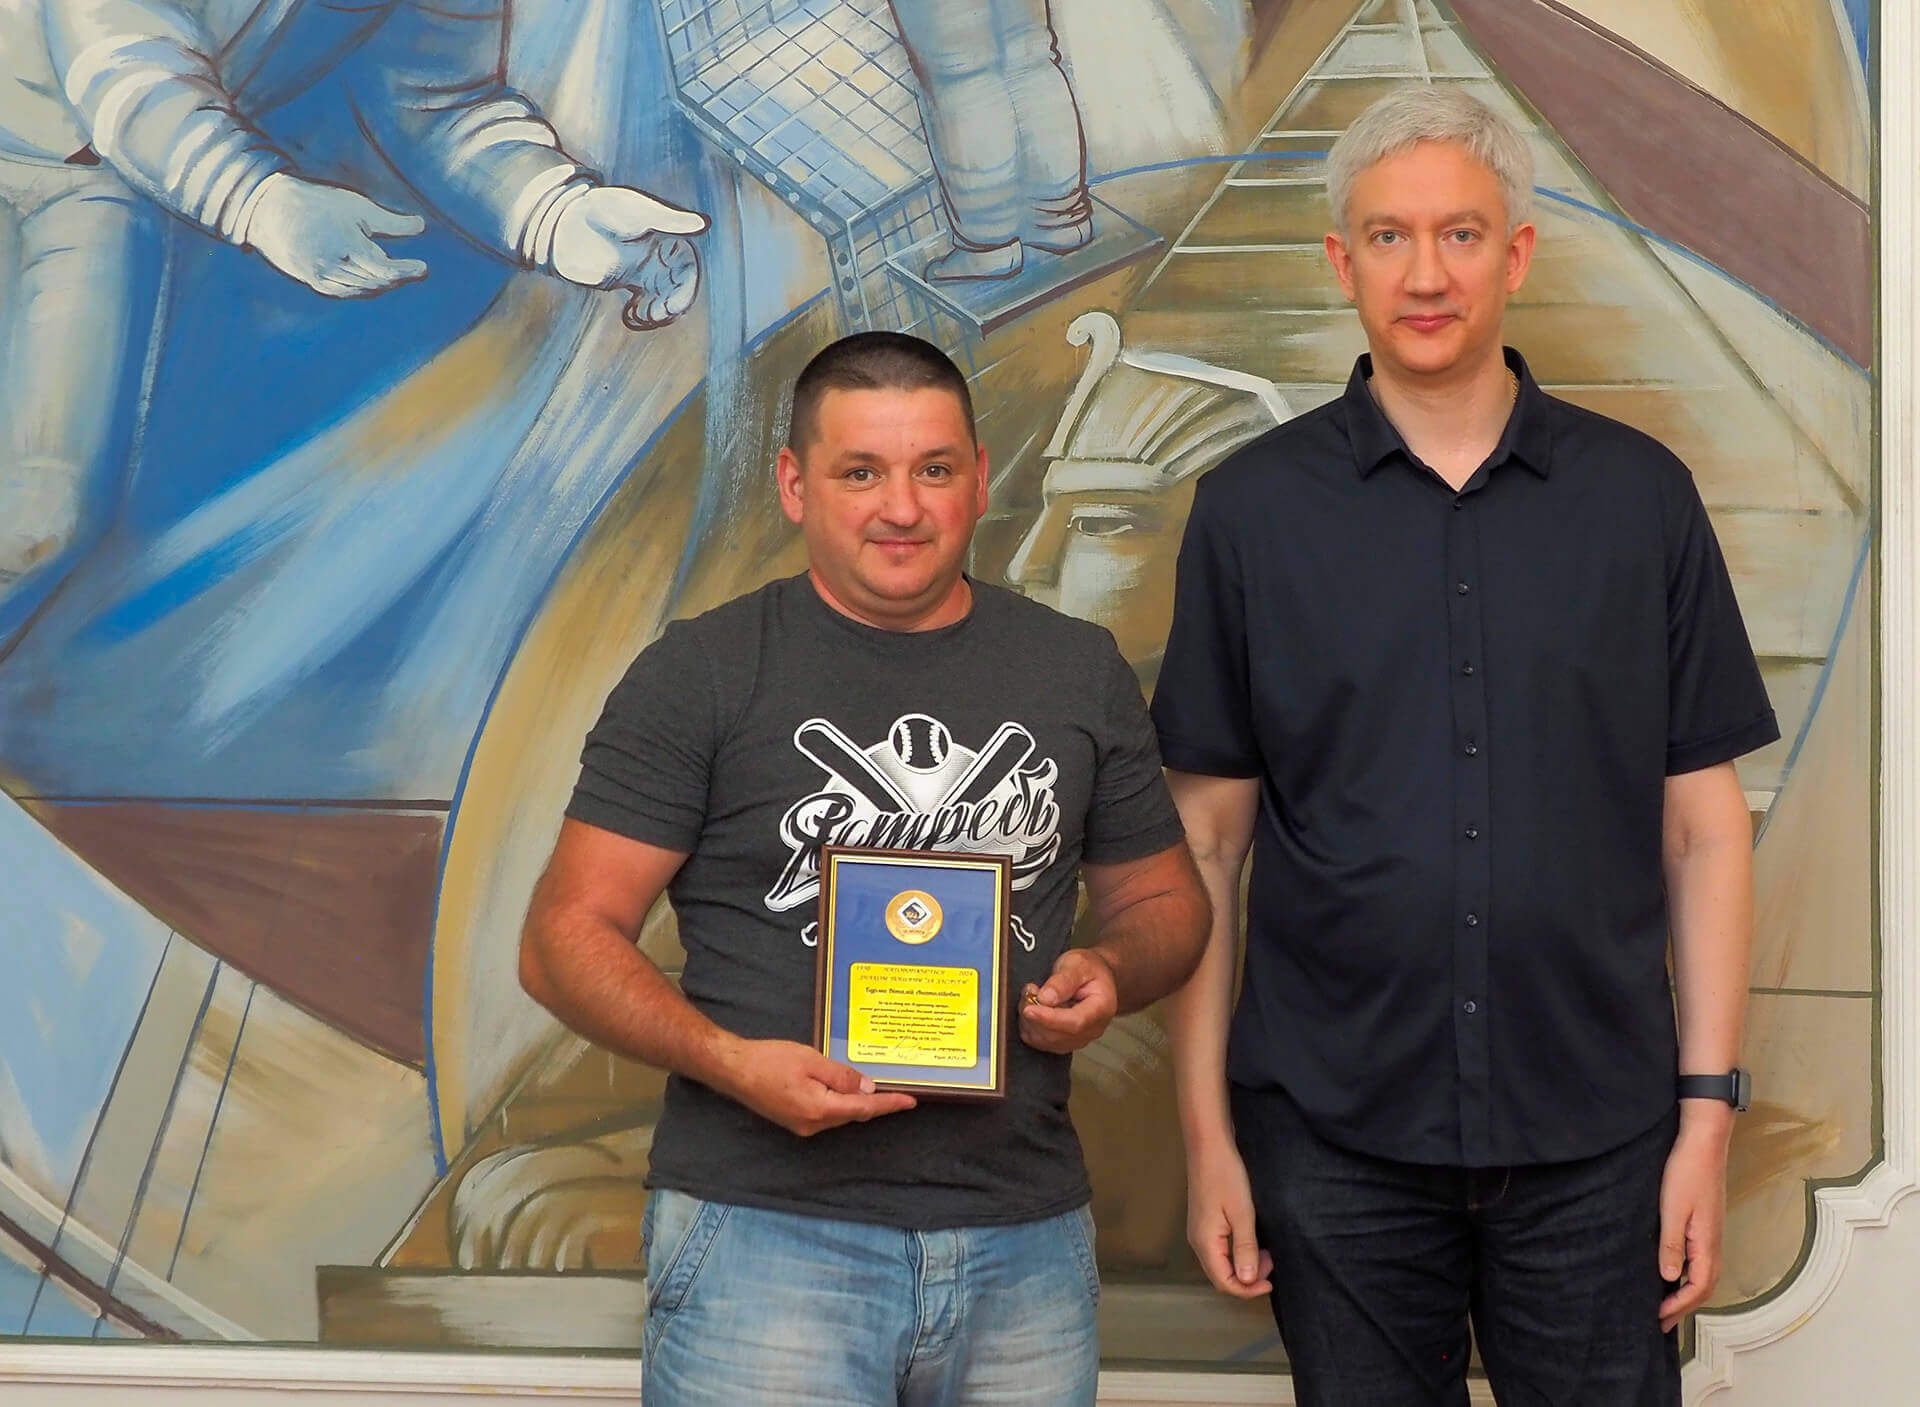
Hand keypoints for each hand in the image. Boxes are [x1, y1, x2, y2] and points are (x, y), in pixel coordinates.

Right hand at [244, 174, 427, 296]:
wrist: (270, 209)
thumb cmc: (317, 203)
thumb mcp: (357, 207)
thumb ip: (390, 222)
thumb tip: (422, 226)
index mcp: (348, 246)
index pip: (386, 269)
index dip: (407, 271)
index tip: (424, 268)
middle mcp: (335, 267)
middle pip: (376, 281)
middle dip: (397, 277)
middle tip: (415, 270)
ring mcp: (322, 278)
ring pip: (362, 288)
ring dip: (381, 284)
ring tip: (397, 275)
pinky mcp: (313, 282)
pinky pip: (345, 292)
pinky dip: (361, 288)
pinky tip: (372, 282)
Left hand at [550, 186, 708, 326]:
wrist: (568, 221)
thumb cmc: (605, 209)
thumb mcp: (641, 213)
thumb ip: (671, 222)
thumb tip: (703, 223)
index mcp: (665, 237)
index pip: (687, 264)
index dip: (687, 282)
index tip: (678, 296)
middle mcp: (655, 254)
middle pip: (677, 284)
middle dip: (674, 301)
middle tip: (663, 312)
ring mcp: (639, 268)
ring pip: (661, 296)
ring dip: (660, 311)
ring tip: (648, 317)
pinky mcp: (622, 280)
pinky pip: (641, 301)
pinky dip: (642, 313)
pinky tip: (632, 317)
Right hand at [714, 1037, 914, 1137]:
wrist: (733, 1070)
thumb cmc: (770, 1061)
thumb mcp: (812, 1061)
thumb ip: (841, 1076)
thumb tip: (867, 1087)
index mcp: (820, 1109)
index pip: (864, 1108)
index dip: (889, 1104)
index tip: (910, 1102)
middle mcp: (813, 1125)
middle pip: (853, 1113)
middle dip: (875, 1103)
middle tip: (898, 1092)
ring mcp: (802, 1126)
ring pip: (839, 1114)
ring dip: (857, 1103)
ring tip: (876, 1088)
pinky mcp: (794, 1120)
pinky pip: (826, 1113)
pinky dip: (839, 1102)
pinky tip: (845, 1090)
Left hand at [1019, 948, 1118, 1053]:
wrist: (1094, 975)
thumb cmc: (1089, 968)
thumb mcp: (1077, 963)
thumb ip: (1063, 980)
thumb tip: (1046, 998)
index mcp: (1102, 1008)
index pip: (1075, 1022)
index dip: (1049, 1019)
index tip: (1029, 1009)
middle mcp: (1093, 1028)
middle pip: (1058, 1035)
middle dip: (1035, 1016)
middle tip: (1028, 991)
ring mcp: (1079, 1038)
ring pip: (1046, 1041)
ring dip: (1029, 1021)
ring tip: (1030, 995)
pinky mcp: (1066, 1041)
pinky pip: (1041, 1043)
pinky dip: (1030, 1027)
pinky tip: (1032, 1008)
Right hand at [1186, 1141, 1272, 1298]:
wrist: (1208, 1145)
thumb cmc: (1226, 1176)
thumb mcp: (1242, 1213)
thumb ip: (1245, 1248)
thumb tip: (1247, 1280)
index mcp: (1205, 1242)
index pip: (1224, 1282)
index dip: (1248, 1289)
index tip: (1271, 1283)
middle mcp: (1198, 1241)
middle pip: (1221, 1275)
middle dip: (1248, 1278)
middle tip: (1271, 1262)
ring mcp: (1199, 1230)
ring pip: (1221, 1262)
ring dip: (1244, 1264)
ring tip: (1266, 1252)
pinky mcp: (1204, 1221)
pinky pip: (1220, 1248)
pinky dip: (1237, 1252)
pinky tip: (1252, 1241)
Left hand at [1657, 1114, 1732, 1330]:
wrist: (1703, 1143)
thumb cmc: (1686, 1173)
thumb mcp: (1672, 1210)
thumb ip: (1671, 1245)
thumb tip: (1669, 1278)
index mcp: (1707, 1244)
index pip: (1698, 1288)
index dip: (1678, 1307)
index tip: (1657, 1318)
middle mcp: (1713, 1244)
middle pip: (1703, 1287)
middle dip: (1683, 1307)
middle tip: (1659, 1322)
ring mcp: (1710, 1234)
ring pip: (1703, 1275)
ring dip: (1686, 1293)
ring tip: (1664, 1305)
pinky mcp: (1704, 1225)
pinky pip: (1699, 1260)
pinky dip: (1687, 1275)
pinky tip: (1671, 1273)